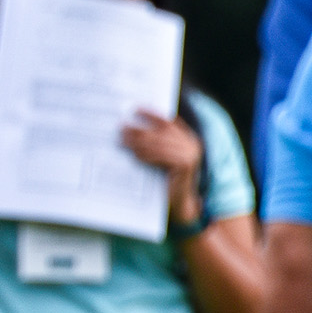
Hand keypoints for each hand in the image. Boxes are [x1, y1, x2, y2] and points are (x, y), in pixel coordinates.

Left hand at [122, 109, 205, 225]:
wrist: (178, 204)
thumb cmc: (163, 180)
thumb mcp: (157, 158)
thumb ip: (151, 142)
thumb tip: (127, 126)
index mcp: (186, 138)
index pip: (167, 121)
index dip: (151, 113)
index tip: (134, 108)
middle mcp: (191, 144)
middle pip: (161, 131)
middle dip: (139, 129)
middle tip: (120, 128)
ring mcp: (191, 154)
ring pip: (160, 143)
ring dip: (139, 142)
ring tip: (123, 141)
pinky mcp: (186, 165)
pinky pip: (163, 155)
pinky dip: (148, 154)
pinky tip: (135, 155)